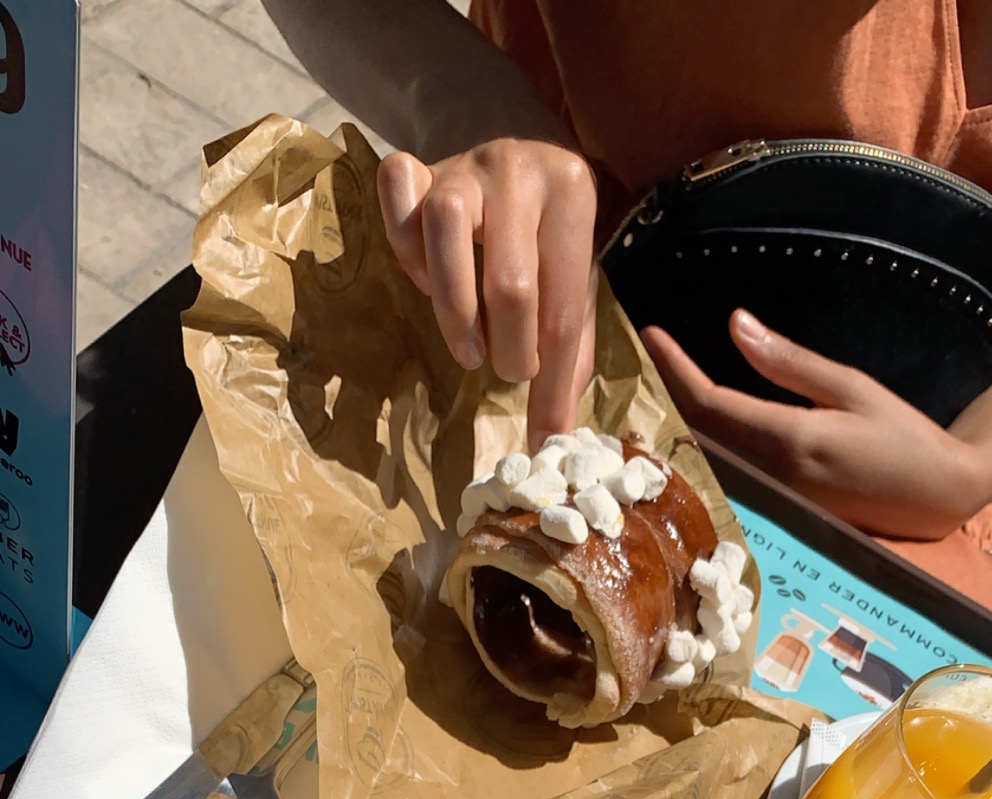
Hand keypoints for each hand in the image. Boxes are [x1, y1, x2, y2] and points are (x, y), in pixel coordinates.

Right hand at [378, 139, 597, 447]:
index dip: (552, 385)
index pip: (563, 312)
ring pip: (445, 231)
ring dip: (454, 311)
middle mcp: (520, 168)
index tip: (544, 435)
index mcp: (573, 193)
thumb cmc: (546, 235)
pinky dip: (405, 246)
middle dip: (509, 351)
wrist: (512, 149)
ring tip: (469, 347)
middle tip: (505, 371)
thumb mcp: (573, 282)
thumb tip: (555, 434)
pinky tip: (425, 278)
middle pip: (510, 284)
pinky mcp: (420, 164)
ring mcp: (466, 163)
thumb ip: (570, 350)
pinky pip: (398, 195)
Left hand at [642, 310, 989, 537]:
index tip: (649, 336)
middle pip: (696, 437)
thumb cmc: (903, 434)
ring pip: (706, 463)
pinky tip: (685, 431)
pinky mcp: (778, 517)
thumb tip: (735, 324)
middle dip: (663, 398)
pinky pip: (726, 481)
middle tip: (634, 360)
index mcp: (790, 440)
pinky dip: (702, 452)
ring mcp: (773, 504)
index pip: (710, 404)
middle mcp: (773, 479)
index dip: (674, 370)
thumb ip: (788, 362)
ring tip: (649, 389)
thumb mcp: (850, 386)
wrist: (940, 495)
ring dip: (675, 428)